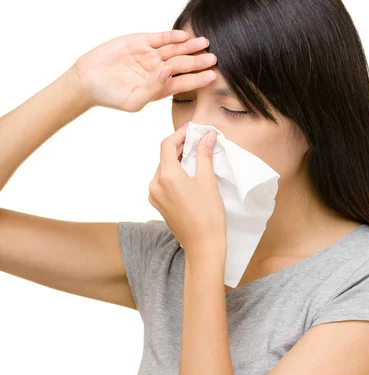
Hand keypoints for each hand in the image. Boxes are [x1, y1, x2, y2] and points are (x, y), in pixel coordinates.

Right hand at [71, 30, 216, 111]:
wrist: (87, 80)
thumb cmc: (110, 96)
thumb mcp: (133, 100)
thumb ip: (153, 89)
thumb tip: (168, 72)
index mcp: (159, 88)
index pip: (183, 83)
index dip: (198, 79)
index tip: (212, 76)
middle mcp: (157, 71)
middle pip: (182, 64)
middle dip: (198, 61)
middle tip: (214, 58)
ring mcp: (150, 55)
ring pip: (174, 49)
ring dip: (189, 46)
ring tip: (204, 42)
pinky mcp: (140, 42)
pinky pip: (160, 38)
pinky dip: (171, 36)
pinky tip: (184, 36)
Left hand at [148, 124, 226, 260]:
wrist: (202, 245)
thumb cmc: (208, 215)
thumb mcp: (207, 180)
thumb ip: (204, 155)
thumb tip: (207, 136)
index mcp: (166, 176)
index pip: (167, 145)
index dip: (179, 134)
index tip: (192, 130)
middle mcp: (155, 184)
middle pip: (165, 157)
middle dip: (180, 147)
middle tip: (198, 141)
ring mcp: (154, 196)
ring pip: (164, 170)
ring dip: (177, 161)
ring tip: (194, 157)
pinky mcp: (158, 205)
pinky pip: (163, 183)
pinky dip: (174, 175)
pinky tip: (188, 176)